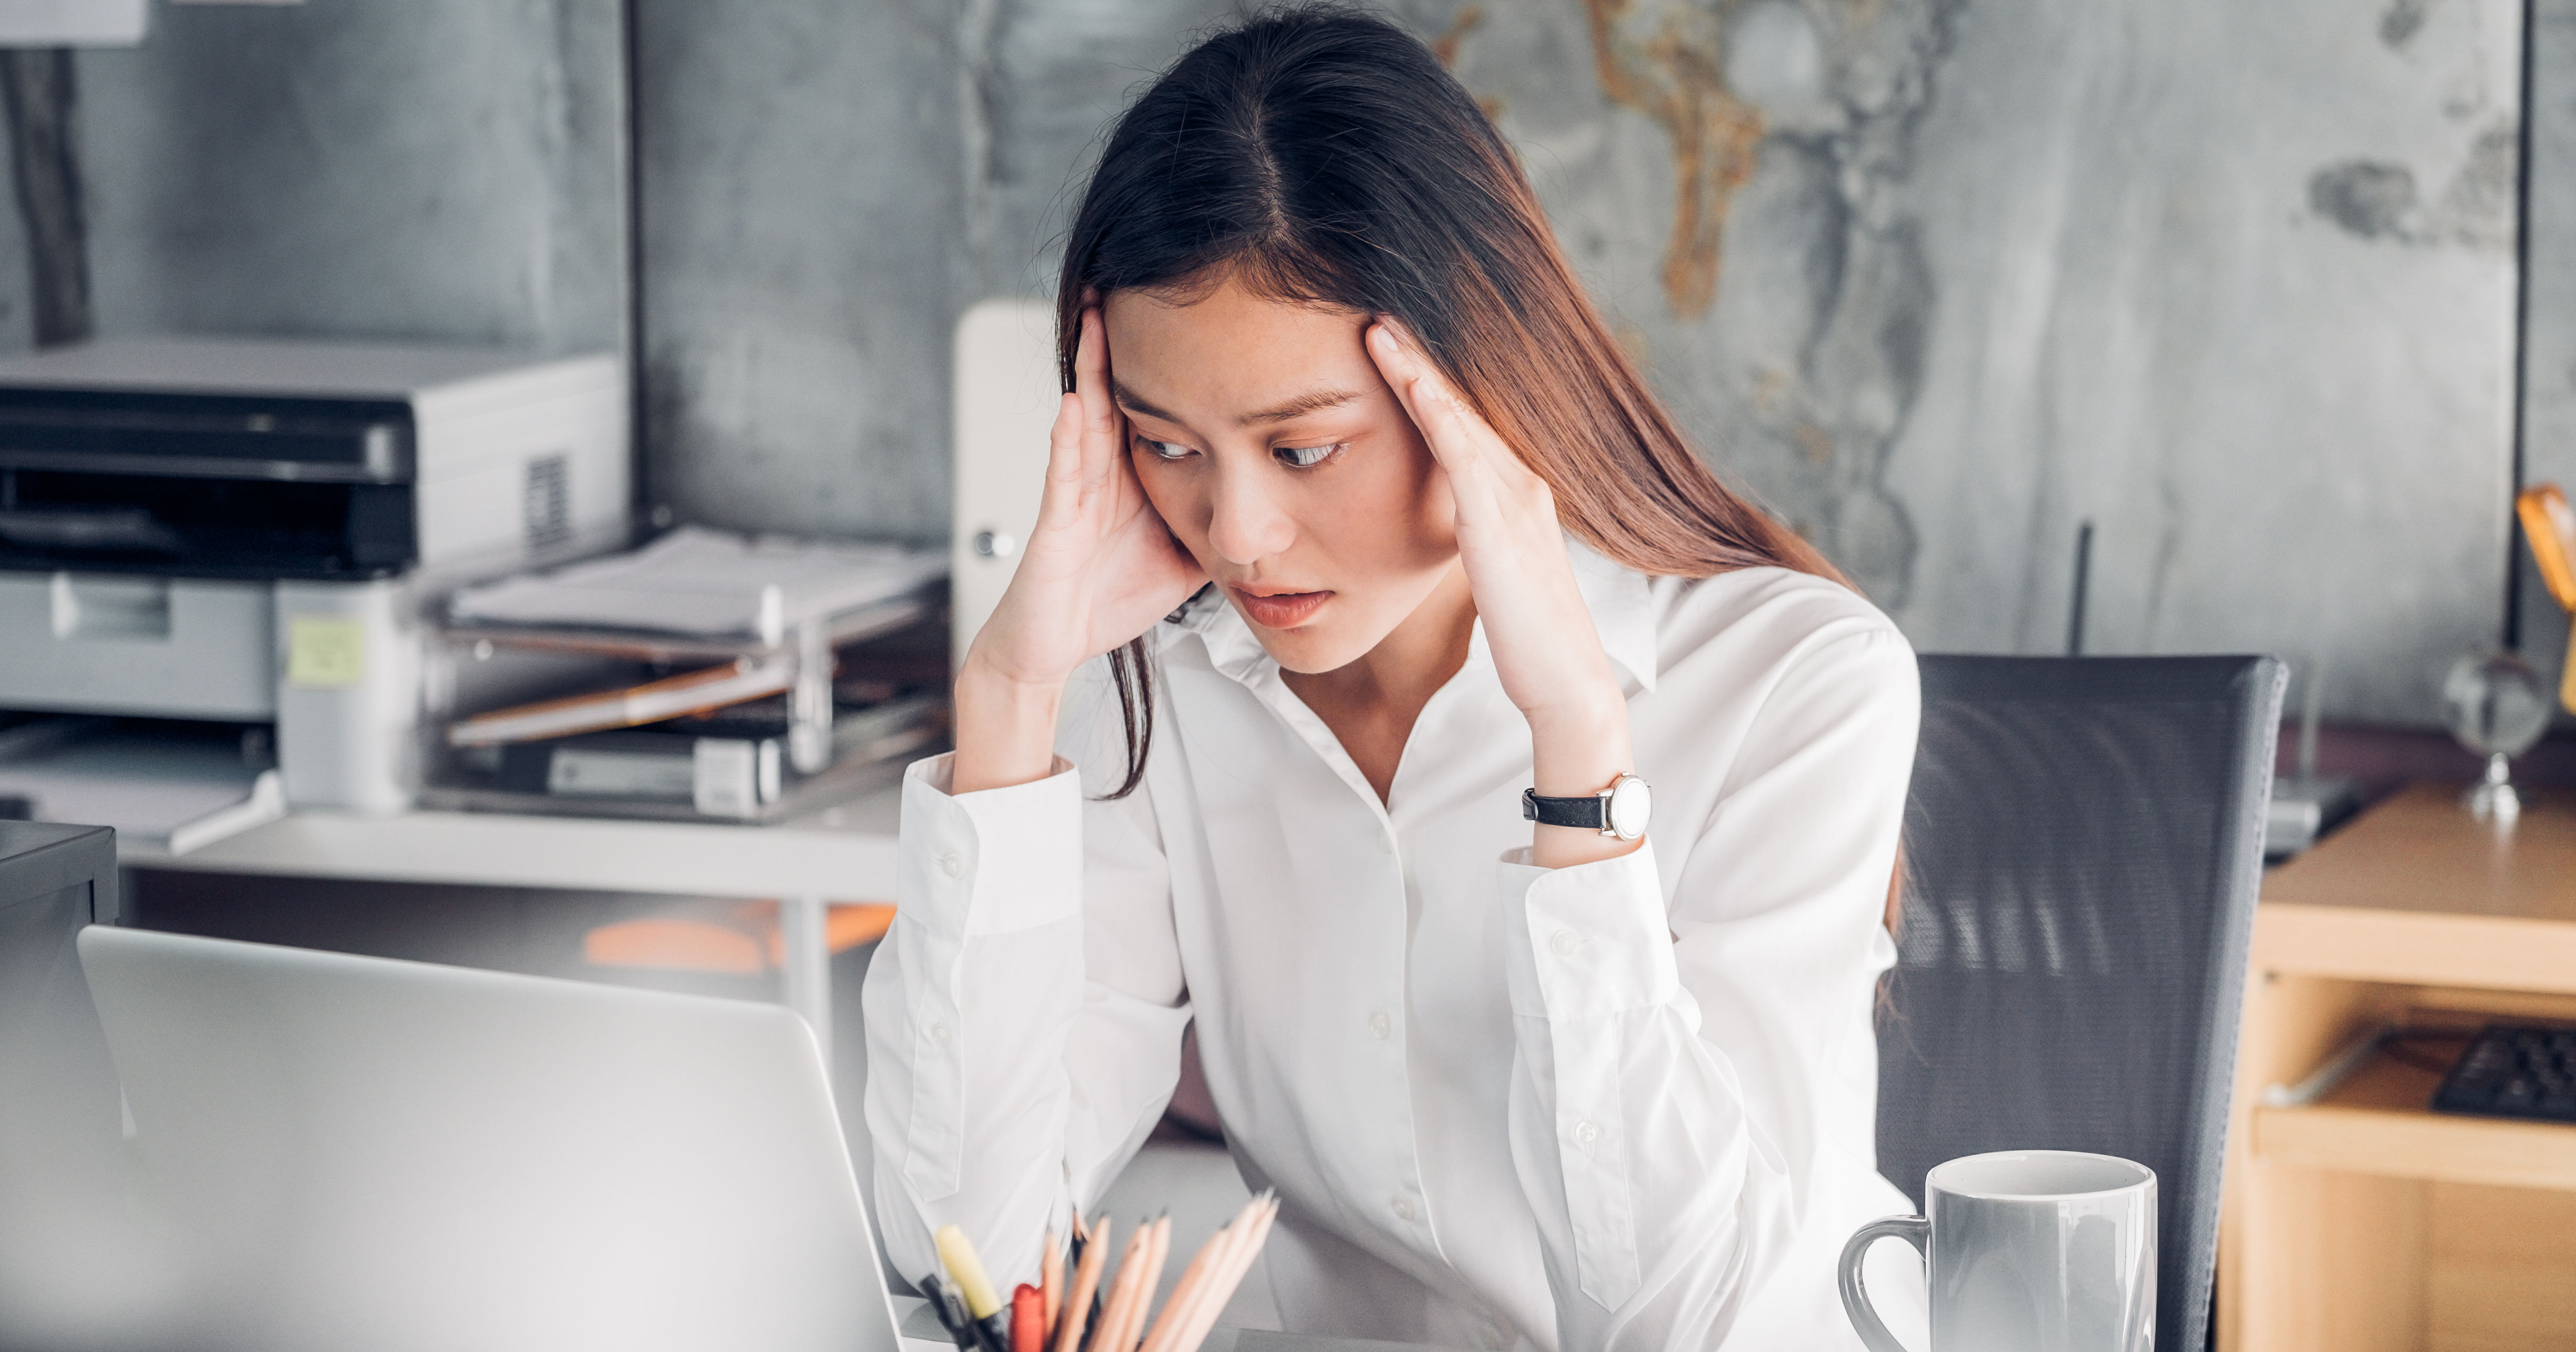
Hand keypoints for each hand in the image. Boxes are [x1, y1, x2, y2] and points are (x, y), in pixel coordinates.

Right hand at [956, 307, 1204, 791]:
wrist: (1056, 645)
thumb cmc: (1110, 597)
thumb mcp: (1187, 556)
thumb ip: (1220, 522)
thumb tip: (1275, 509)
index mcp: (1134, 475)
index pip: (1154, 403)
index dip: (1170, 360)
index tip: (1192, 314)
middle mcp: (1102, 472)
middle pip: (1116, 390)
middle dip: (1121, 337)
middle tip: (1131, 278)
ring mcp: (1077, 491)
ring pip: (1085, 415)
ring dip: (1089, 366)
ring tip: (1096, 315)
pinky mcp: (1055, 521)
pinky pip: (1064, 472)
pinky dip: (1068, 436)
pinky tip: (1075, 402)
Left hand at [1365, 321, 1637, 865]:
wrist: (1567, 688)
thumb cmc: (1528, 644)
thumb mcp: (1495, 578)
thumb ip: (1475, 542)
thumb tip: (1447, 530)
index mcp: (1518, 496)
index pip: (1466, 424)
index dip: (1430, 380)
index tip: (1392, 342)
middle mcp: (1522, 484)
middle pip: (1463, 405)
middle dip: (1422, 356)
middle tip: (1379, 310)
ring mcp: (1513, 499)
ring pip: (1458, 416)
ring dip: (1418, 368)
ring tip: (1379, 326)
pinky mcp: (1496, 524)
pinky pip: (1459, 453)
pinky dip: (1433, 409)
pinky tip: (1405, 378)